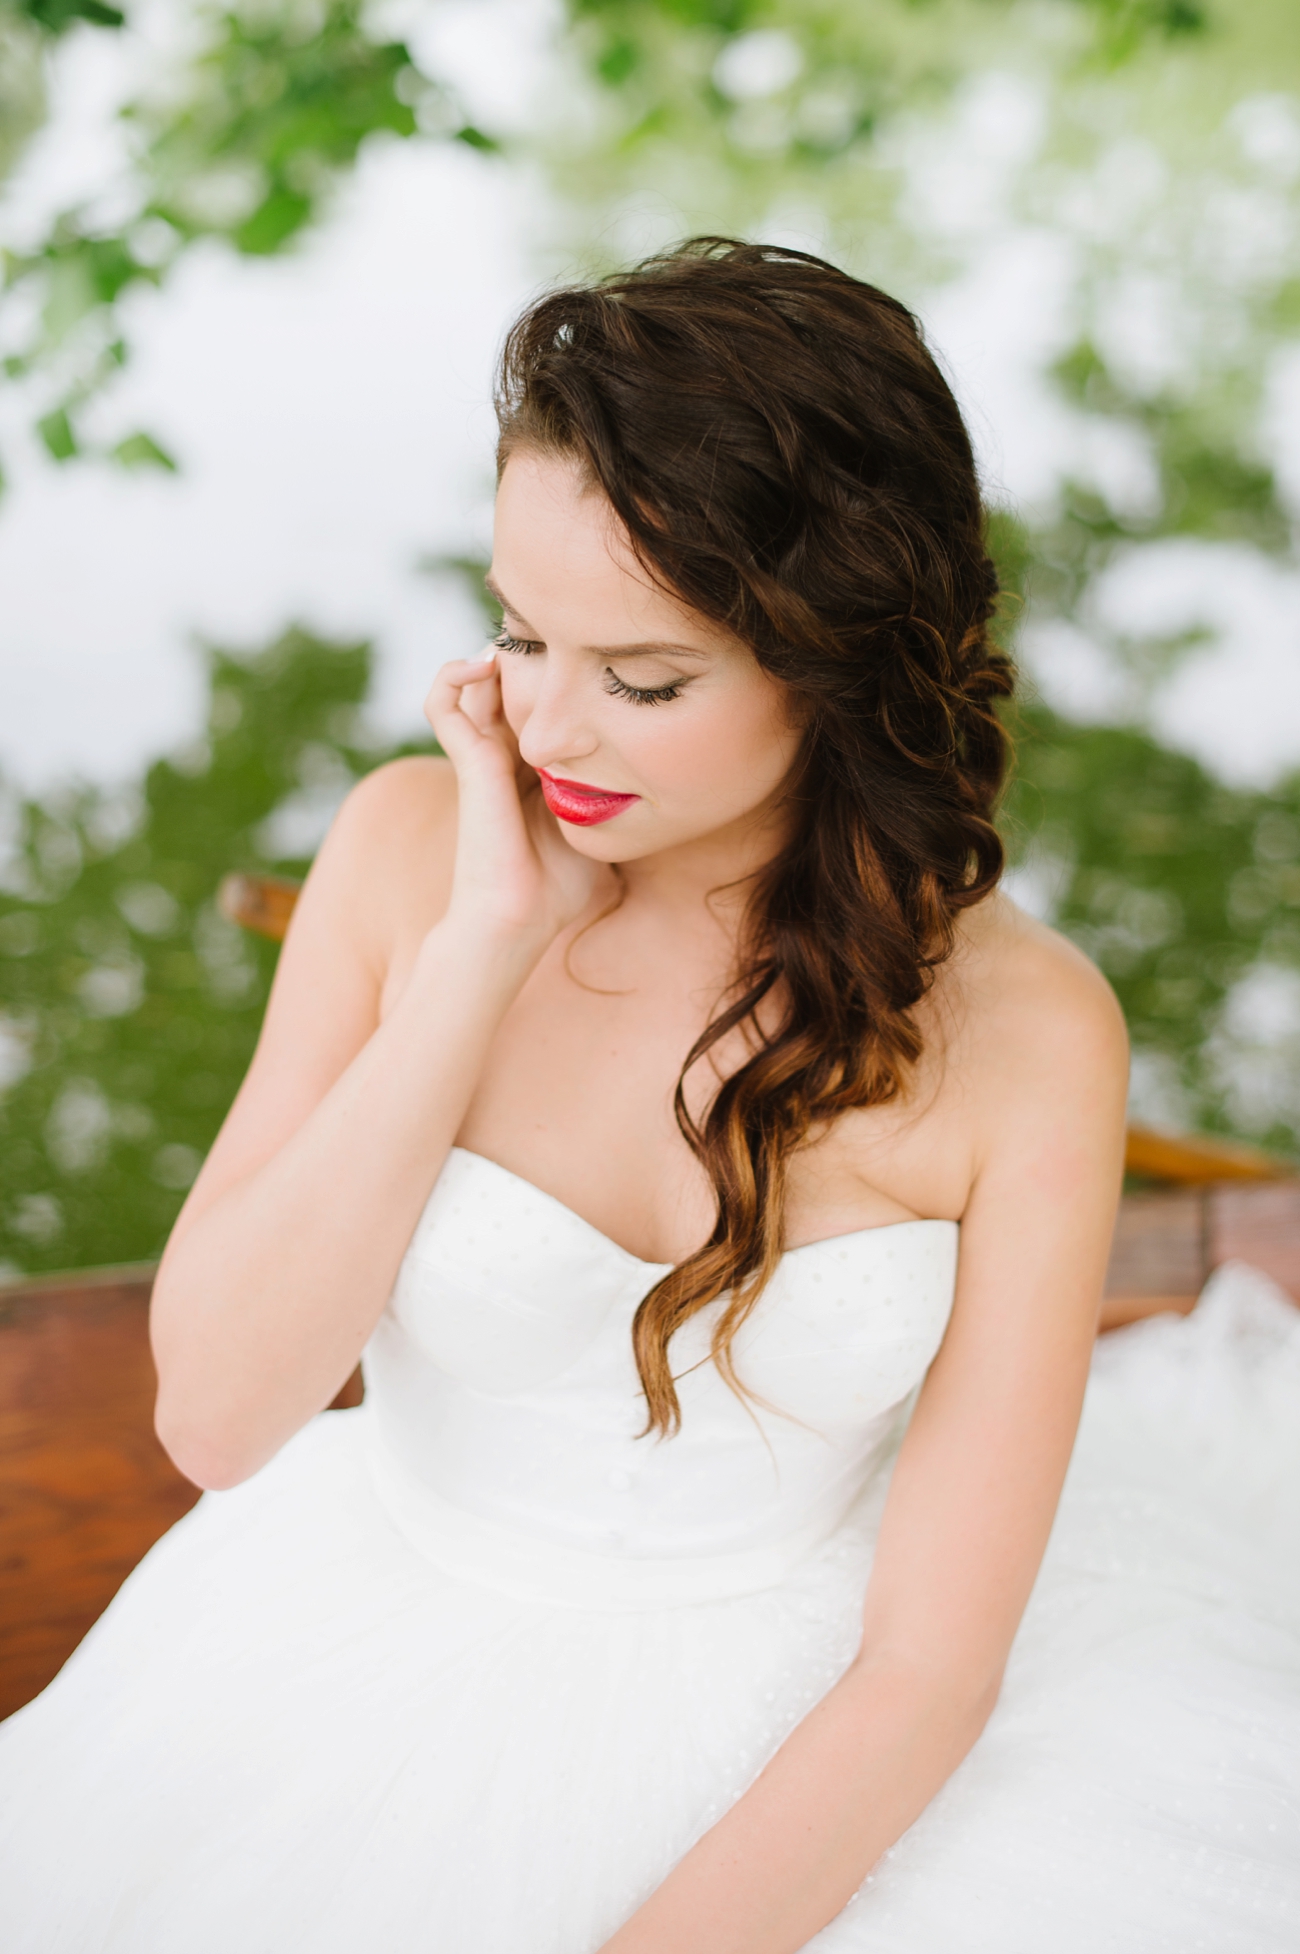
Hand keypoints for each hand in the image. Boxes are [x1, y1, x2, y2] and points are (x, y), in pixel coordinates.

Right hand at [423, 649, 604, 946]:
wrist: (519, 920)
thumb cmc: (557, 892)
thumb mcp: (603, 837)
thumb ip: (623, 810)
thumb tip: (672, 802)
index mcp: (535, 769)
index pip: (541, 707)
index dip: (557, 676)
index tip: (589, 653)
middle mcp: (506, 757)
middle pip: (509, 685)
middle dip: (529, 655)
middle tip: (559, 633)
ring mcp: (483, 757)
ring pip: (472, 684)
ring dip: (490, 656)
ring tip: (515, 641)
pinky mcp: (469, 762)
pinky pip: (443, 703)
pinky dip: (453, 675)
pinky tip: (483, 664)